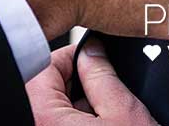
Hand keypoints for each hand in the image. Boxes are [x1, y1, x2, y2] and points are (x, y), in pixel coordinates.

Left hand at [27, 41, 158, 124]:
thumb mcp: (124, 113)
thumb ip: (102, 76)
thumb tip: (92, 50)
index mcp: (44, 117)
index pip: (45, 66)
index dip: (73, 55)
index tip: (92, 54)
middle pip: (50, 88)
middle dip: (80, 80)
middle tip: (107, 83)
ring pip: (59, 108)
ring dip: (83, 104)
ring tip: (110, 112)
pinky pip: (65, 124)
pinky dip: (84, 121)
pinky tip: (108, 125)